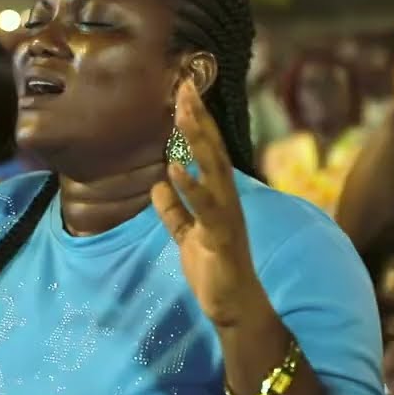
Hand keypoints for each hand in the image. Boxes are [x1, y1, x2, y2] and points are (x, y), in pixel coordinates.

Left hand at [152, 80, 270, 329]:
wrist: (235, 308)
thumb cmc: (215, 270)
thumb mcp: (186, 235)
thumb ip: (174, 211)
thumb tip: (158, 184)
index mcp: (219, 196)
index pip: (208, 151)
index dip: (197, 121)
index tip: (184, 90)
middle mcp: (227, 199)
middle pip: (213, 150)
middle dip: (199, 118)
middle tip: (186, 86)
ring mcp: (227, 216)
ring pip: (214, 170)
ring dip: (199, 140)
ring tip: (182, 114)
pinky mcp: (221, 238)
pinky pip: (205, 209)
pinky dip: (190, 187)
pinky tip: (174, 168)